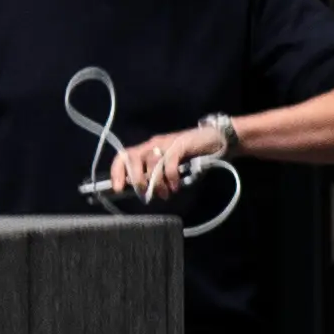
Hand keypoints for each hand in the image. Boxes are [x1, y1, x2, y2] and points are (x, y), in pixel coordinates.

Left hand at [108, 117, 234, 202]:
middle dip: (137, 180)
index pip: (124, 156)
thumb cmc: (192, 155)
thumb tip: (145, 191)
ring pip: (151, 163)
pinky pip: (169, 163)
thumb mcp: (169, 166)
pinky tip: (176, 186)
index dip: (117, 171)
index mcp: (147, 148)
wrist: (216, 139)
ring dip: (157, 183)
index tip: (118, 189)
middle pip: (133, 158)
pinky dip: (171, 178)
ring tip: (165, 193)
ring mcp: (166, 144)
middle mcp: (153, 144)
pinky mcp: (180, 145)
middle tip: (147, 194)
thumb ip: (157, 175)